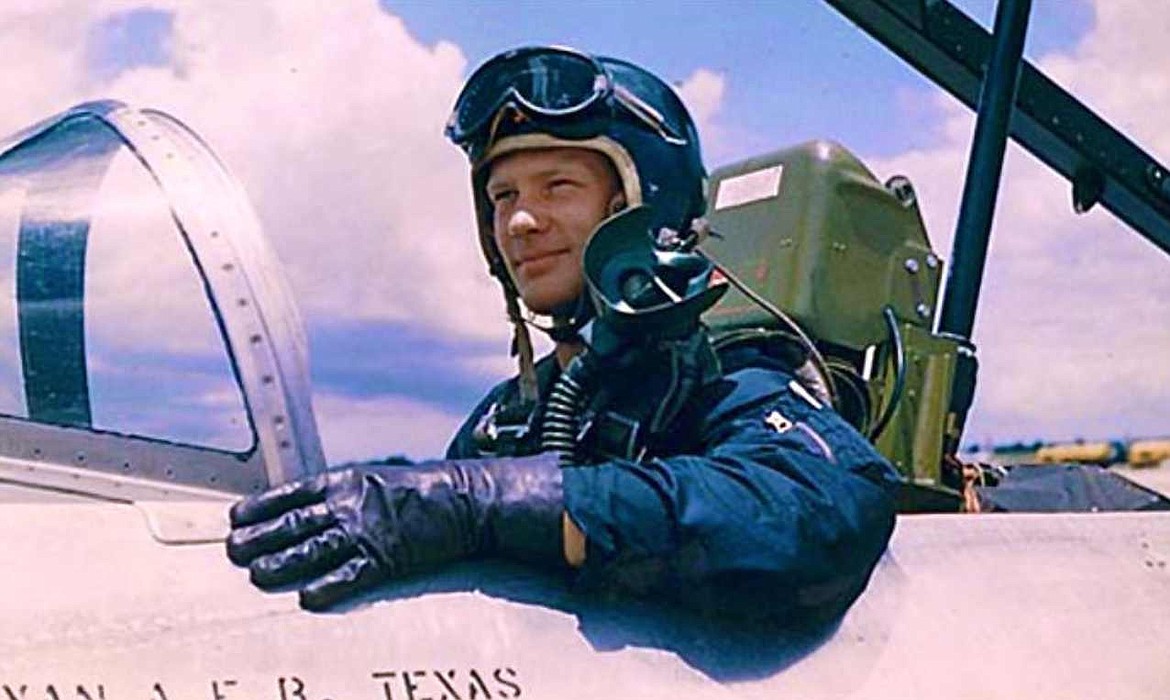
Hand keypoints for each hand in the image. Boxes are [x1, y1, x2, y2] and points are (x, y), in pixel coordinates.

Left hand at [226, 454, 563, 610]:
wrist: (464, 499)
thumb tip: (311, 506)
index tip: (236, 516)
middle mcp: (350, 505)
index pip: (291, 493)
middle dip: (259, 537)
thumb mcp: (378, 477)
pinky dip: (327, 587)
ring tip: (257, 574)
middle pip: (293, 523)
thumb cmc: (425, 488)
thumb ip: (346, 492)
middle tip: (233, 549)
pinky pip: (349, 575)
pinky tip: (307, 597)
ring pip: (312, 550)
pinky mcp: (386, 558)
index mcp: (346, 481)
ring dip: (281, 564)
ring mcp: (366, 532)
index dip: (260, 506)